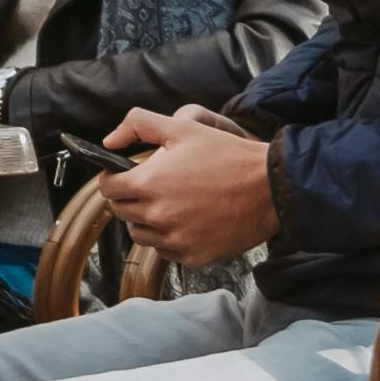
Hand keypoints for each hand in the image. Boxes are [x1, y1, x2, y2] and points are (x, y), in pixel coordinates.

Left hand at [96, 106, 276, 265]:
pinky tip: (185, 221)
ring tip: (168, 204)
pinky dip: (167, 239)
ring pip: (140, 234)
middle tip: (151, 187)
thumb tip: (108, 141)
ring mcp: (176, 239)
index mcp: (149, 183)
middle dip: (130, 198)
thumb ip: (138, 124)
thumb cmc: (228, 155)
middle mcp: (158, 216)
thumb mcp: (182, 127)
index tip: (124, 175)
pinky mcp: (194, 256)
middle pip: (121, 212)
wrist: (271, 187)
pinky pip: (165, 251)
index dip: (114, 179)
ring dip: (146, 220)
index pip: (109, 188)